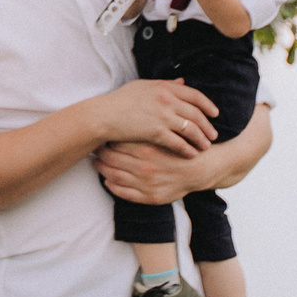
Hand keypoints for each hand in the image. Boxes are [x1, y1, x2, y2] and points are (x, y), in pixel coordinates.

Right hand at [96, 78, 216, 156]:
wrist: (105, 115)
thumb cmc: (121, 100)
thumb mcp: (144, 86)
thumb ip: (166, 84)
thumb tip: (183, 82)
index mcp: (164, 88)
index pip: (194, 95)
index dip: (208, 105)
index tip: (215, 113)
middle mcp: (167, 100)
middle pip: (196, 114)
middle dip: (207, 125)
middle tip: (214, 134)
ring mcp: (162, 116)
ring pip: (190, 129)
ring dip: (200, 139)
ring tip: (206, 146)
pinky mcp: (156, 132)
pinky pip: (179, 142)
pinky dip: (188, 149)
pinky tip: (192, 154)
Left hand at [98, 109, 272, 202]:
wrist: (204, 168)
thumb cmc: (185, 144)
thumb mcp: (172, 124)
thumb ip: (157, 110)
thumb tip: (140, 99)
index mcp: (148, 147)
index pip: (117, 142)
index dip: (106, 139)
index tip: (98, 136)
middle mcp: (146, 166)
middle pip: (113, 159)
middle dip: (100, 154)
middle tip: (91, 149)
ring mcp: (147, 183)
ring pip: (115, 177)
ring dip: (102, 170)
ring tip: (94, 164)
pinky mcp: (151, 197)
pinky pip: (125, 194)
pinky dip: (113, 187)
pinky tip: (107, 180)